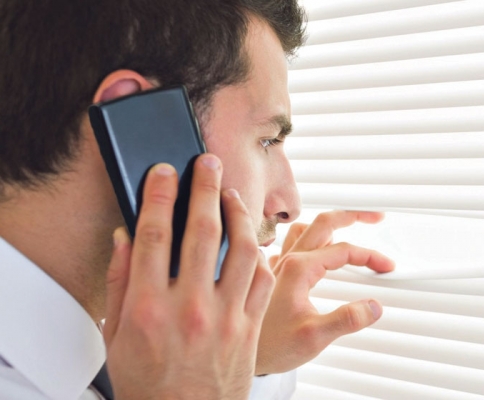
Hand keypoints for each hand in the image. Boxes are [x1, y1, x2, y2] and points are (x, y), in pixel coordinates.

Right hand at [103, 155, 274, 398]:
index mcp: (150, 307)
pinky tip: (253, 239)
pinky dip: (260, 254)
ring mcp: (226, 316)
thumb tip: (126, 237)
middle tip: (209, 163)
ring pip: (243, 249)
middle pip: (203, 231)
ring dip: (240, 214)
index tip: (165, 171)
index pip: (155, 234)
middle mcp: (191, 306)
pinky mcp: (250, 326)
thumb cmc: (148, 380)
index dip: (160, 194)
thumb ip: (121, 282)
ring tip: (234, 195)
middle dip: (206, 188)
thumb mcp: (117, 335)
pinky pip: (263, 279)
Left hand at [255, 211, 394, 374]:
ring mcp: (278, 265)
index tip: (386, 267)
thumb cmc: (269, 346)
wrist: (240, 353)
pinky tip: (315, 247)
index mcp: (298, 269)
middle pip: (324, 223)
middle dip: (352, 215)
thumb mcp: (314, 337)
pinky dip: (310, 237)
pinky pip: (293, 244)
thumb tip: (373, 306)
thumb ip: (346, 319)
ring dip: (329, 223)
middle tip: (375, 216)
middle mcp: (287, 260)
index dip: (370, 256)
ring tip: (348, 226)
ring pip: (306, 229)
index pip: (343, 250)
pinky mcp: (274, 273)